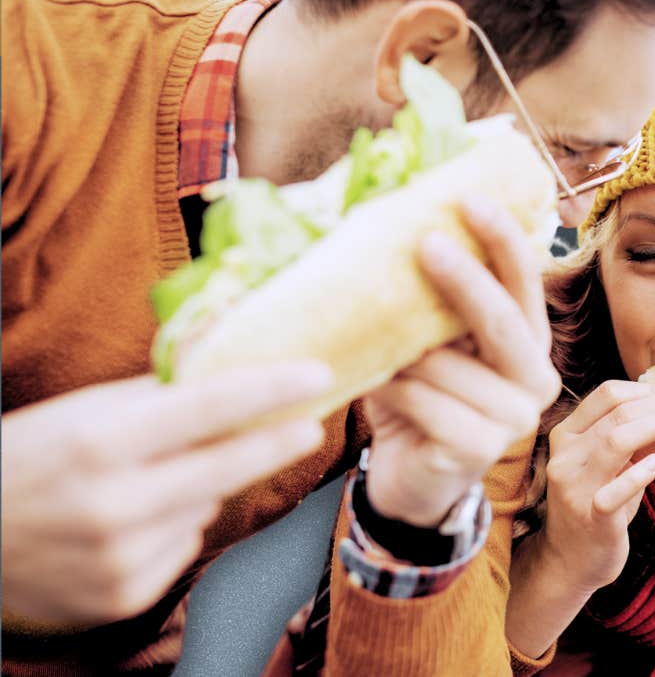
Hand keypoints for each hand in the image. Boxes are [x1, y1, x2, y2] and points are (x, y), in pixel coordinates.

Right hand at [0, 363, 330, 628]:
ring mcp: (119, 557)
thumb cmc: (25, 459)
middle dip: (277, 442)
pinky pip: (182, 547)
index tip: (316, 375)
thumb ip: (155, 398)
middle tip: (310, 424)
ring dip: (202, 487)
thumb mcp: (79, 414)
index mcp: (99, 444)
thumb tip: (230, 369)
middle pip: (227, 467)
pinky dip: (173, 527)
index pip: (208, 409)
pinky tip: (131, 522)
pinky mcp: (122, 596)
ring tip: (150, 480)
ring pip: (205, 508)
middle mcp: (112, 505)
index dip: (270, 390)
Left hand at [363, 196, 560, 526]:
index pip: (524, 282)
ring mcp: (514, 418)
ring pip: (451, 365)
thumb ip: (426, 302)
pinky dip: (396, 391)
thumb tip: (388, 228)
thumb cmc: (417, 399)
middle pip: (502, 320)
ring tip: (374, 351)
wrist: (407, 480)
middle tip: (425, 244)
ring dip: (405, 354)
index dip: (504, 240)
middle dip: (464, 279)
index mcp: (527, 342)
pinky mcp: (482, 450)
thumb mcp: (424, 343)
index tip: (472, 199)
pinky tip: (377, 388)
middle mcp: (535, 377)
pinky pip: (429, 404)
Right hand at [536, 378, 654, 592]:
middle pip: (618, 411)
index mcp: (568, 434)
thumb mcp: (619, 466)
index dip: (654, 386)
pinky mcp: (589, 515)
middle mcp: (565, 454)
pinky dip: (642, 472)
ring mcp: (574, 485)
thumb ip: (646, 438)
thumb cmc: (602, 507)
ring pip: (616, 440)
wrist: (572, 562)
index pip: (610, 394)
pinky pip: (615, 490)